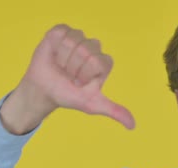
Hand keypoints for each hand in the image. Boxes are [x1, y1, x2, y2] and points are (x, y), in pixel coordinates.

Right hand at [0, 24, 134, 133]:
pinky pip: (61, 33)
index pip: (98, 62)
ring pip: (73, 41)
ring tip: (61, 66)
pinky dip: (54, 46)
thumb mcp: (92, 104)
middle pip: (86, 50)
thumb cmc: (69, 95)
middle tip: (69, 75)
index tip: (80, 83)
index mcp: (103, 63)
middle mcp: (93, 48)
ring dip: (63, 58)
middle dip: (73, 67)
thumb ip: (114, 111)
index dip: (85, 74)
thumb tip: (133, 126)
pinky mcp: (63, 31)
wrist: (44, 90)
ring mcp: (78, 38)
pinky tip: (54, 54)